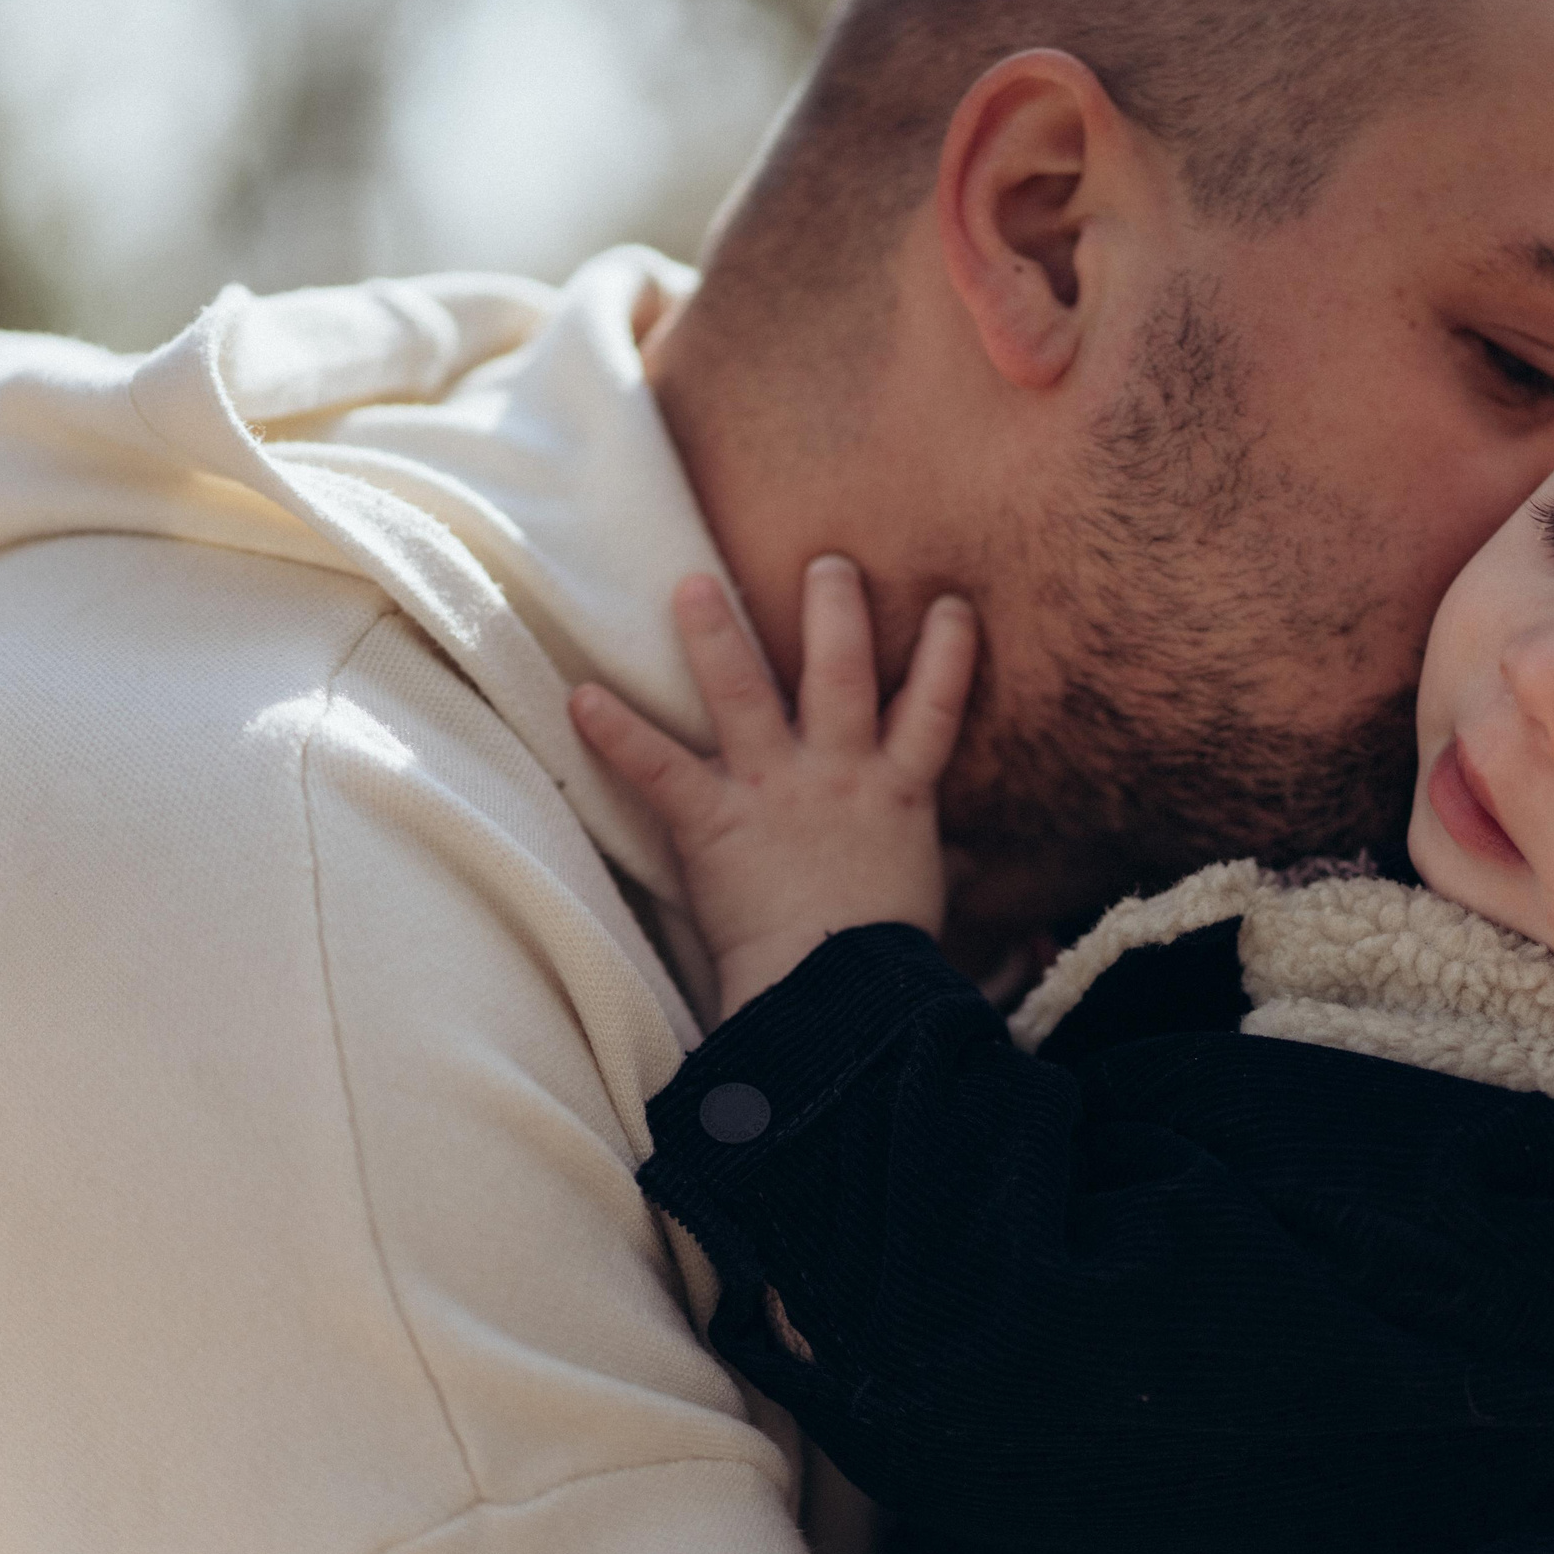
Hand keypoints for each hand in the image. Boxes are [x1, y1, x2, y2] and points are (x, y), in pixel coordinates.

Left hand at [570, 555, 977, 1019]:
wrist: (842, 992)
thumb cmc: (887, 953)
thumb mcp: (924, 895)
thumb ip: (941, 865)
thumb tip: (973, 867)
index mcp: (899, 791)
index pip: (935, 706)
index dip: (948, 652)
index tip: (951, 603)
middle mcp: (840, 771)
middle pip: (842, 670)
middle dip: (836, 608)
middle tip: (827, 560)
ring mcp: (776, 789)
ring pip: (746, 693)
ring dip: (716, 635)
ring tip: (692, 584)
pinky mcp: (716, 821)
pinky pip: (659, 768)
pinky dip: (617, 734)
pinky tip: (580, 696)